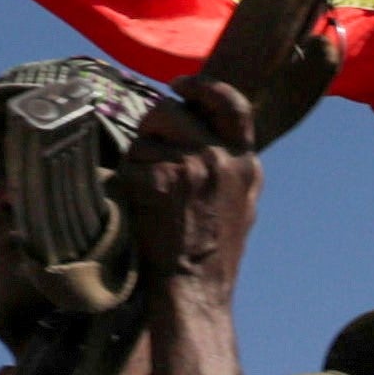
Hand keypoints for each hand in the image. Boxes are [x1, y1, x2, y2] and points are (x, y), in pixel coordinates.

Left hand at [111, 72, 260, 293]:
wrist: (195, 289)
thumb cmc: (214, 254)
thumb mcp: (242, 203)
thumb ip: (232, 163)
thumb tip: (210, 129)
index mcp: (245, 161)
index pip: (230, 102)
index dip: (202, 86)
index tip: (181, 85)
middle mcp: (222, 157)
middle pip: (175, 109)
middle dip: (155, 122)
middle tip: (150, 147)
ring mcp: (192, 166)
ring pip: (149, 131)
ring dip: (140, 150)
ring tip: (149, 185)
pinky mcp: (161, 180)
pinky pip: (132, 159)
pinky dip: (129, 178)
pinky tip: (140, 203)